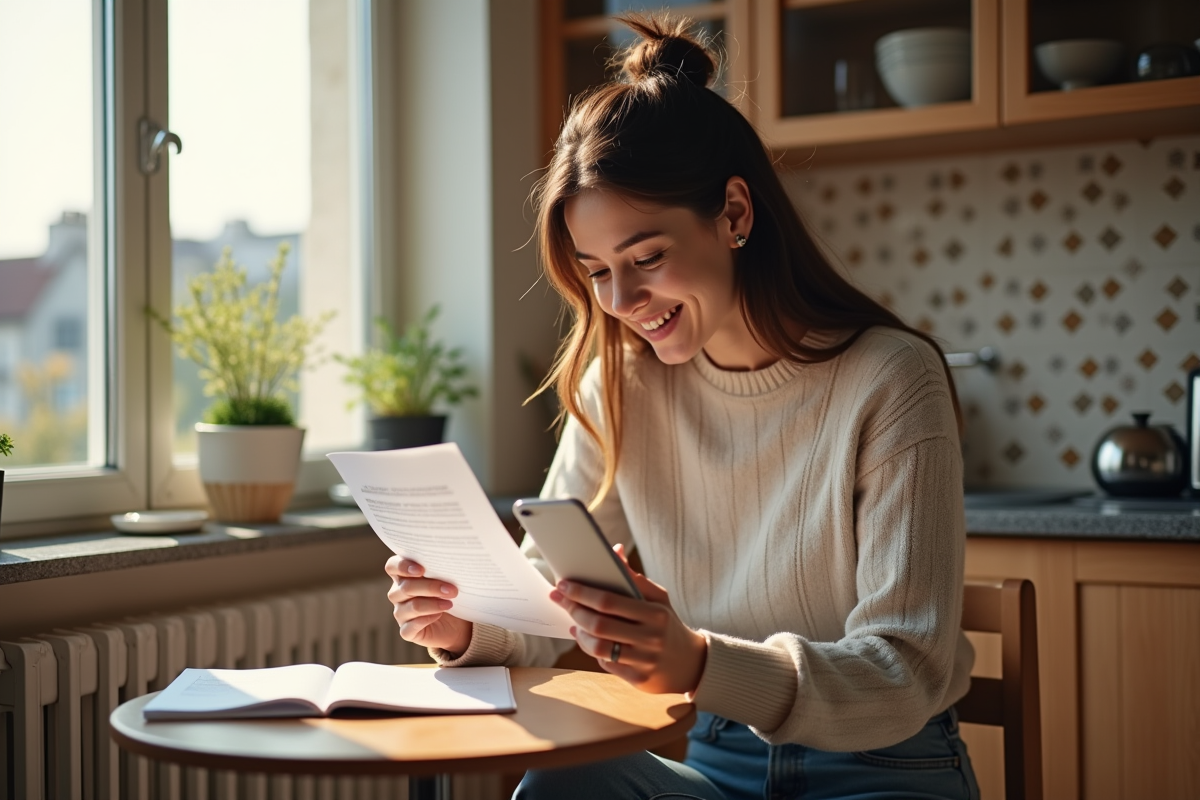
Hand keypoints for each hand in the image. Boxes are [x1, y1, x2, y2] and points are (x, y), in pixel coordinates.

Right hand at [385, 556, 472, 654]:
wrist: (456, 624)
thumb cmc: (448, 594)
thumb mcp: (446, 579)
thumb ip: (440, 569)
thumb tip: (450, 562)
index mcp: (403, 576)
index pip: (392, 567)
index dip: (402, 566)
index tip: (421, 570)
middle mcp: (398, 593)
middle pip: (406, 587)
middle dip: (430, 587)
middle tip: (452, 590)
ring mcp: (401, 613)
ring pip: (412, 606)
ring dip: (433, 604)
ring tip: (450, 603)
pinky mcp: (406, 631)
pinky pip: (410, 627)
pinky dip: (426, 620)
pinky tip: (439, 615)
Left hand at [551, 543, 707, 694]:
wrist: (690, 663)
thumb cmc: (667, 624)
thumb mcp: (658, 598)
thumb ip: (635, 578)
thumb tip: (615, 551)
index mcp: (656, 614)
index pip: (609, 601)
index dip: (582, 592)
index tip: (563, 584)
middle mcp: (651, 638)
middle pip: (599, 625)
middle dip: (574, 610)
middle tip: (560, 599)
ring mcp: (644, 661)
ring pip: (598, 647)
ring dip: (579, 633)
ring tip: (573, 622)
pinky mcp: (638, 679)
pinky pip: (605, 664)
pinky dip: (591, 650)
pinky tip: (585, 638)